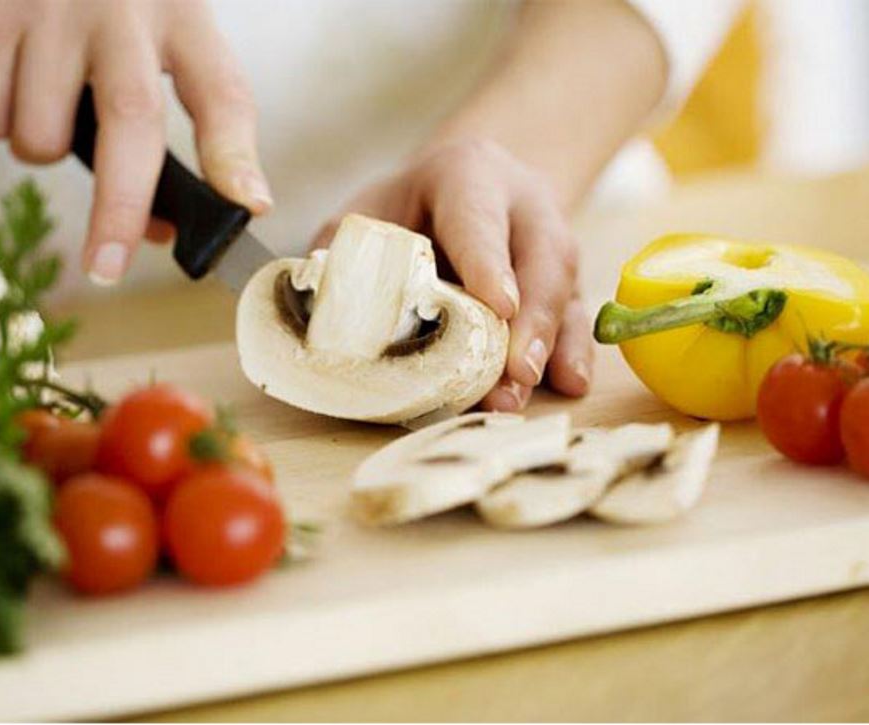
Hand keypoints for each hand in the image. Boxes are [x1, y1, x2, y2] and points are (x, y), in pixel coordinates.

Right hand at [0, 0, 270, 283]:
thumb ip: (160, 128)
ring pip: (44, 135)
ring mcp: (54, 6)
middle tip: (108, 266)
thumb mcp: (148, 43)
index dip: (236, 157)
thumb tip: (158, 231)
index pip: (223, 93)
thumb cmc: (93, 8)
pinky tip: (3, 74)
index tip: (250, 207)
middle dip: (121, 208)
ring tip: (43, 103)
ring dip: (41, 149)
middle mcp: (125, 6)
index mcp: (182, 15)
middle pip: (134, 121)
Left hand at [311, 138, 592, 411]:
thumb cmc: (407, 208)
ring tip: (525, 391)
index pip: (479, 218)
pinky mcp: (566, 278)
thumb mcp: (368, 213)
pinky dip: (574, 350)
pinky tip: (570, 383)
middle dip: (531, 319)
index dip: (488, 263)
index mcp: (468, 175)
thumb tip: (317, 311)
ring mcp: (551, 240)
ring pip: (564, 287)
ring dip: (549, 344)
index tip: (498, 307)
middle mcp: (522, 203)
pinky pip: (578, 312)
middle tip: (515, 372)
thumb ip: (344, 254)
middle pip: (540, 256)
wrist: (464, 188)